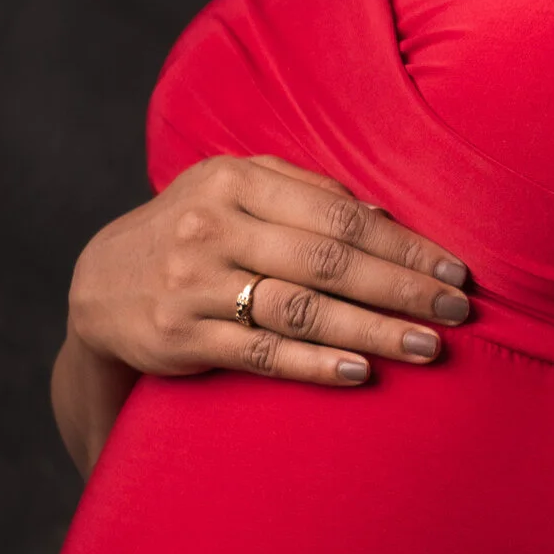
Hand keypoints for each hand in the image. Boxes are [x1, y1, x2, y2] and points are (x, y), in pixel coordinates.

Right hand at [68, 157, 470, 393]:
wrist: (98, 285)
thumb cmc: (193, 232)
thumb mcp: (235, 192)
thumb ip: (305, 194)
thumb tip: (384, 213)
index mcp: (235, 181)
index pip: (338, 214)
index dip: (402, 244)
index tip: (453, 270)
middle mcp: (213, 226)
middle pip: (328, 260)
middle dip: (401, 288)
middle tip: (456, 312)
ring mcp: (194, 282)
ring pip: (301, 308)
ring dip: (372, 330)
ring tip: (427, 347)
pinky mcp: (181, 334)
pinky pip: (261, 352)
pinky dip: (313, 364)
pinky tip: (359, 372)